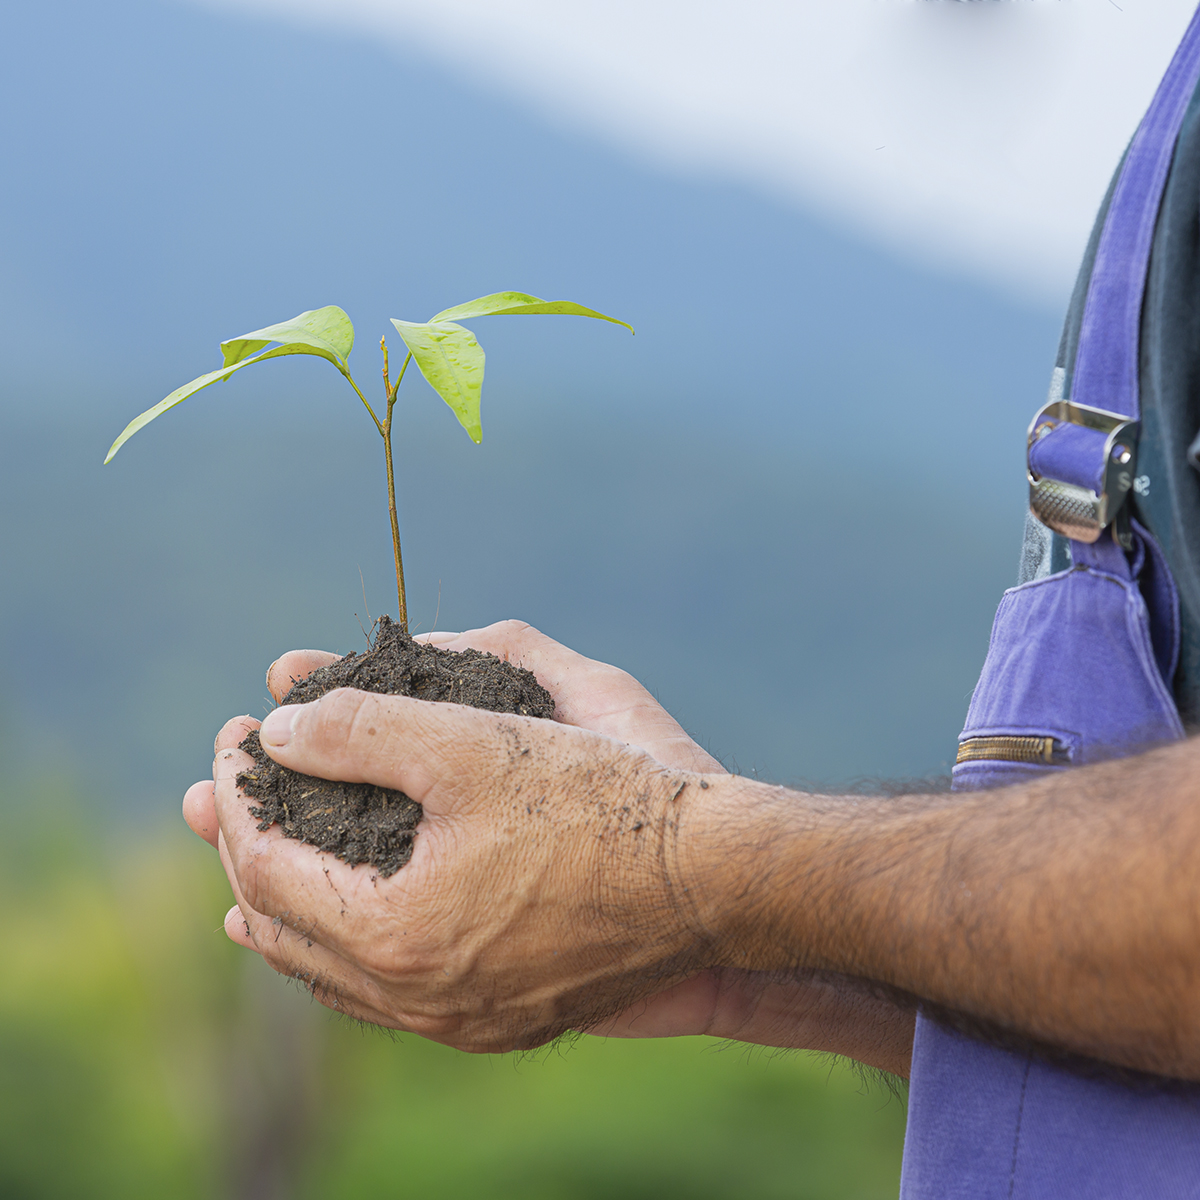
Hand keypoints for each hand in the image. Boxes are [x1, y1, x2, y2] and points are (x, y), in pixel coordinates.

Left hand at [191, 685, 709, 1050]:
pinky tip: (348, 921)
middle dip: (243, 849)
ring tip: (254, 868)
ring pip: (332, 974)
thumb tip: (277, 734)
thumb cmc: (599, 802)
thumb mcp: (471, 742)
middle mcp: (417, 1000)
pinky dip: (346, 948)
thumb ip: (358, 729)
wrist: (712, 879)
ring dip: (287, 909)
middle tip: (228, 791)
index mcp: (395, 934)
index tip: (234, 732)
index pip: (266, 863)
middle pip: (285, 928)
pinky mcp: (501, 1021)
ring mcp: (461, 1022)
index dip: (239, 790)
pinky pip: (387, 995)